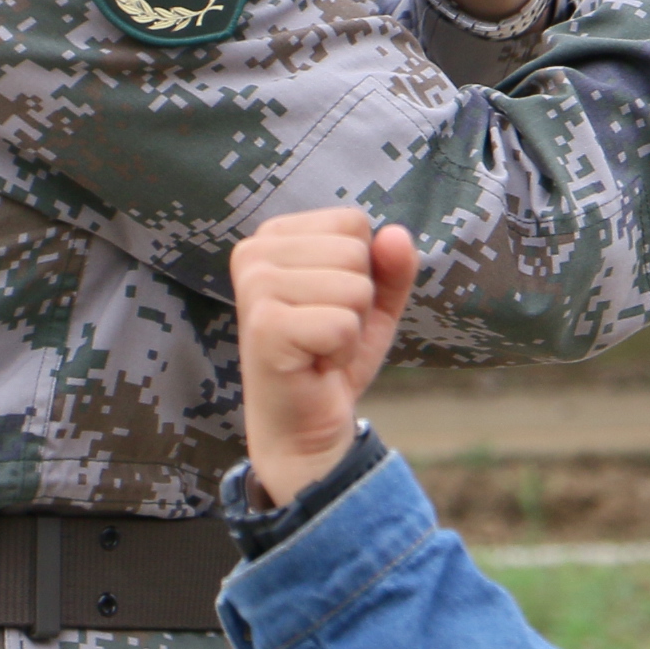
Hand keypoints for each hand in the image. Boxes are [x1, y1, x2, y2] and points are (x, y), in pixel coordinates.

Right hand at [231, 207, 417, 505]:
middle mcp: (254, 252)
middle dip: (358, 301)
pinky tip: (315, 365)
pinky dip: (342, 352)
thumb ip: (392, 265)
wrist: (305, 426)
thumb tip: (395, 234)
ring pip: (354, 287)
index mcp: (274, 236)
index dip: (361, 270)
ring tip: (319, 348)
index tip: (329, 305)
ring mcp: (254, 287)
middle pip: (355, 251)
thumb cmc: (331, 356)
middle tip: (325, 333)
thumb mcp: (374, 303)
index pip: (352, 222)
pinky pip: (343, 324)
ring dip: (351, 328)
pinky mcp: (264, 327)